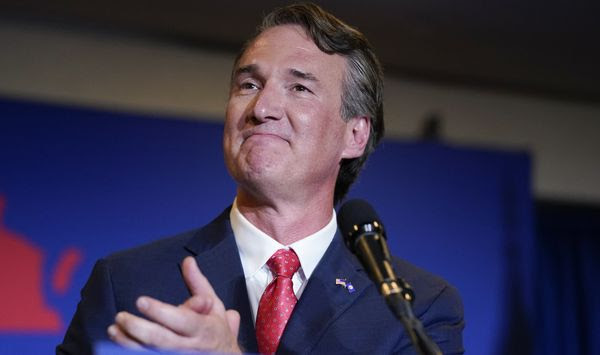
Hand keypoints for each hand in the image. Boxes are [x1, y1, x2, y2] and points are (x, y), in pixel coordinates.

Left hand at [107, 256, 241, 352]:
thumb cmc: (216, 333)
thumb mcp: (215, 307)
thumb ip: (198, 284)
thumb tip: (187, 261)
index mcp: (204, 328)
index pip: (181, 320)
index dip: (160, 312)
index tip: (141, 301)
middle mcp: (191, 347)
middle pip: (161, 340)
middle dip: (138, 328)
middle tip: (121, 316)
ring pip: (150, 352)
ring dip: (128, 342)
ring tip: (114, 329)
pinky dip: (132, 351)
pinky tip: (120, 343)